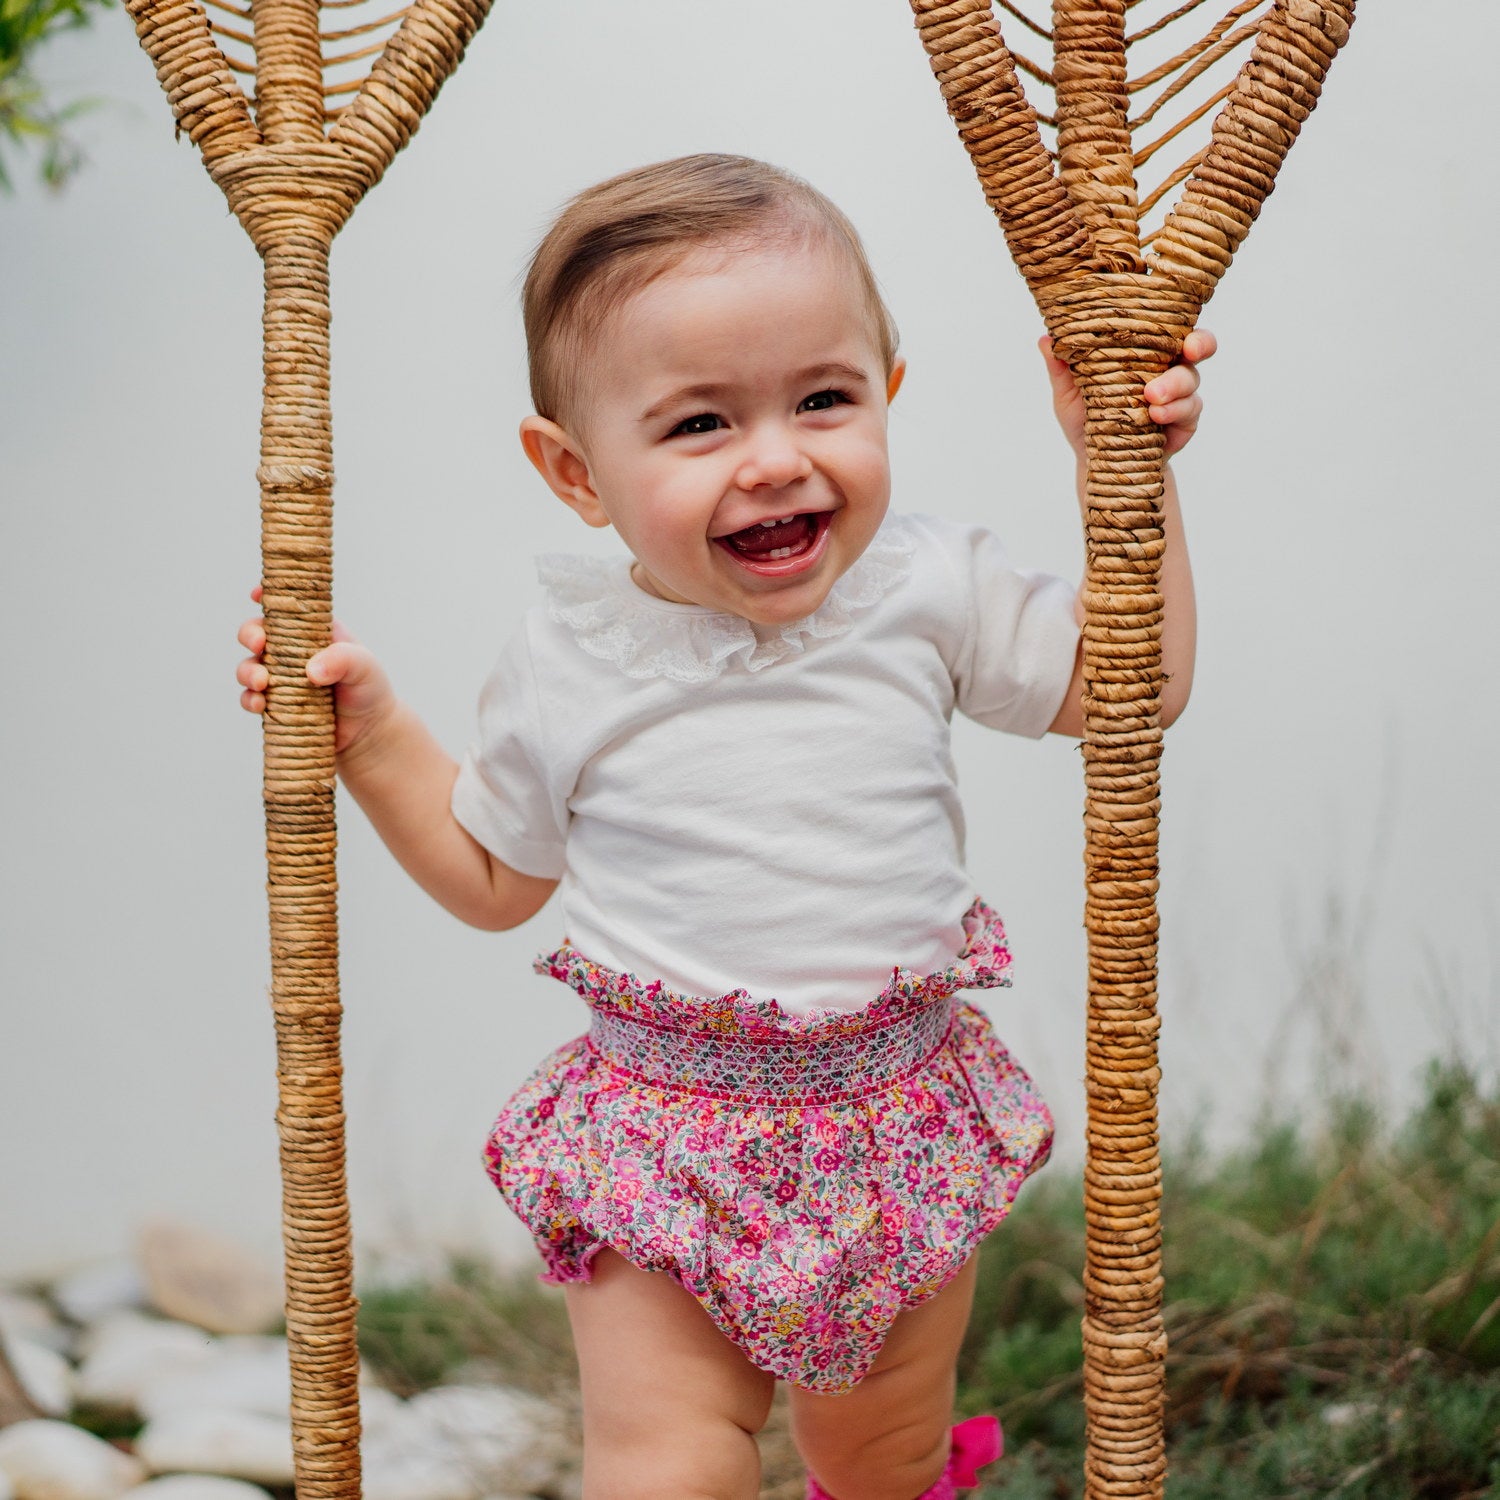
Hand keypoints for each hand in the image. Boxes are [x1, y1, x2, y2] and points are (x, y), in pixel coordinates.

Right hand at [235, 585, 396, 754]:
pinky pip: (252, 698)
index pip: (286, 607)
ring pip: (249, 667)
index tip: (257, 595)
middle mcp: (291, 651)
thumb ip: (342, 659)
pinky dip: (250, 700)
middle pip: (256, 633)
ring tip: (261, 683)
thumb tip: (311, 671)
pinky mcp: (276, 704)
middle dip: (250, 634)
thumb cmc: (369, 689)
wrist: (369, 730)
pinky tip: (259, 705)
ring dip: (247, 672)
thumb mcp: (364, 666)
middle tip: (259, 644)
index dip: (268, 596)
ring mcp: (281, 677)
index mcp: (312, 631)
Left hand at [1041, 327, 1216, 459]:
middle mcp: (1169, 368)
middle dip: (1200, 344)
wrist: (1096, 461)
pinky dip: (1174, 411)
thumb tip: (1044, 338)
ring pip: (1192, 379)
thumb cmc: (1087, 419)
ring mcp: (1180, 395)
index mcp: (1146, 351)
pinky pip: (1190, 410)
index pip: (1169, 325)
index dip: (1179, 316)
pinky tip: (1156, 415)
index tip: (1176, 313)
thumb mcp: (1069, 394)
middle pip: (1199, 345)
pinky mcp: (1185, 422)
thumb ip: (1061, 368)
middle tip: (1188, 350)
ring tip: (1151, 396)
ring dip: (1175, 385)